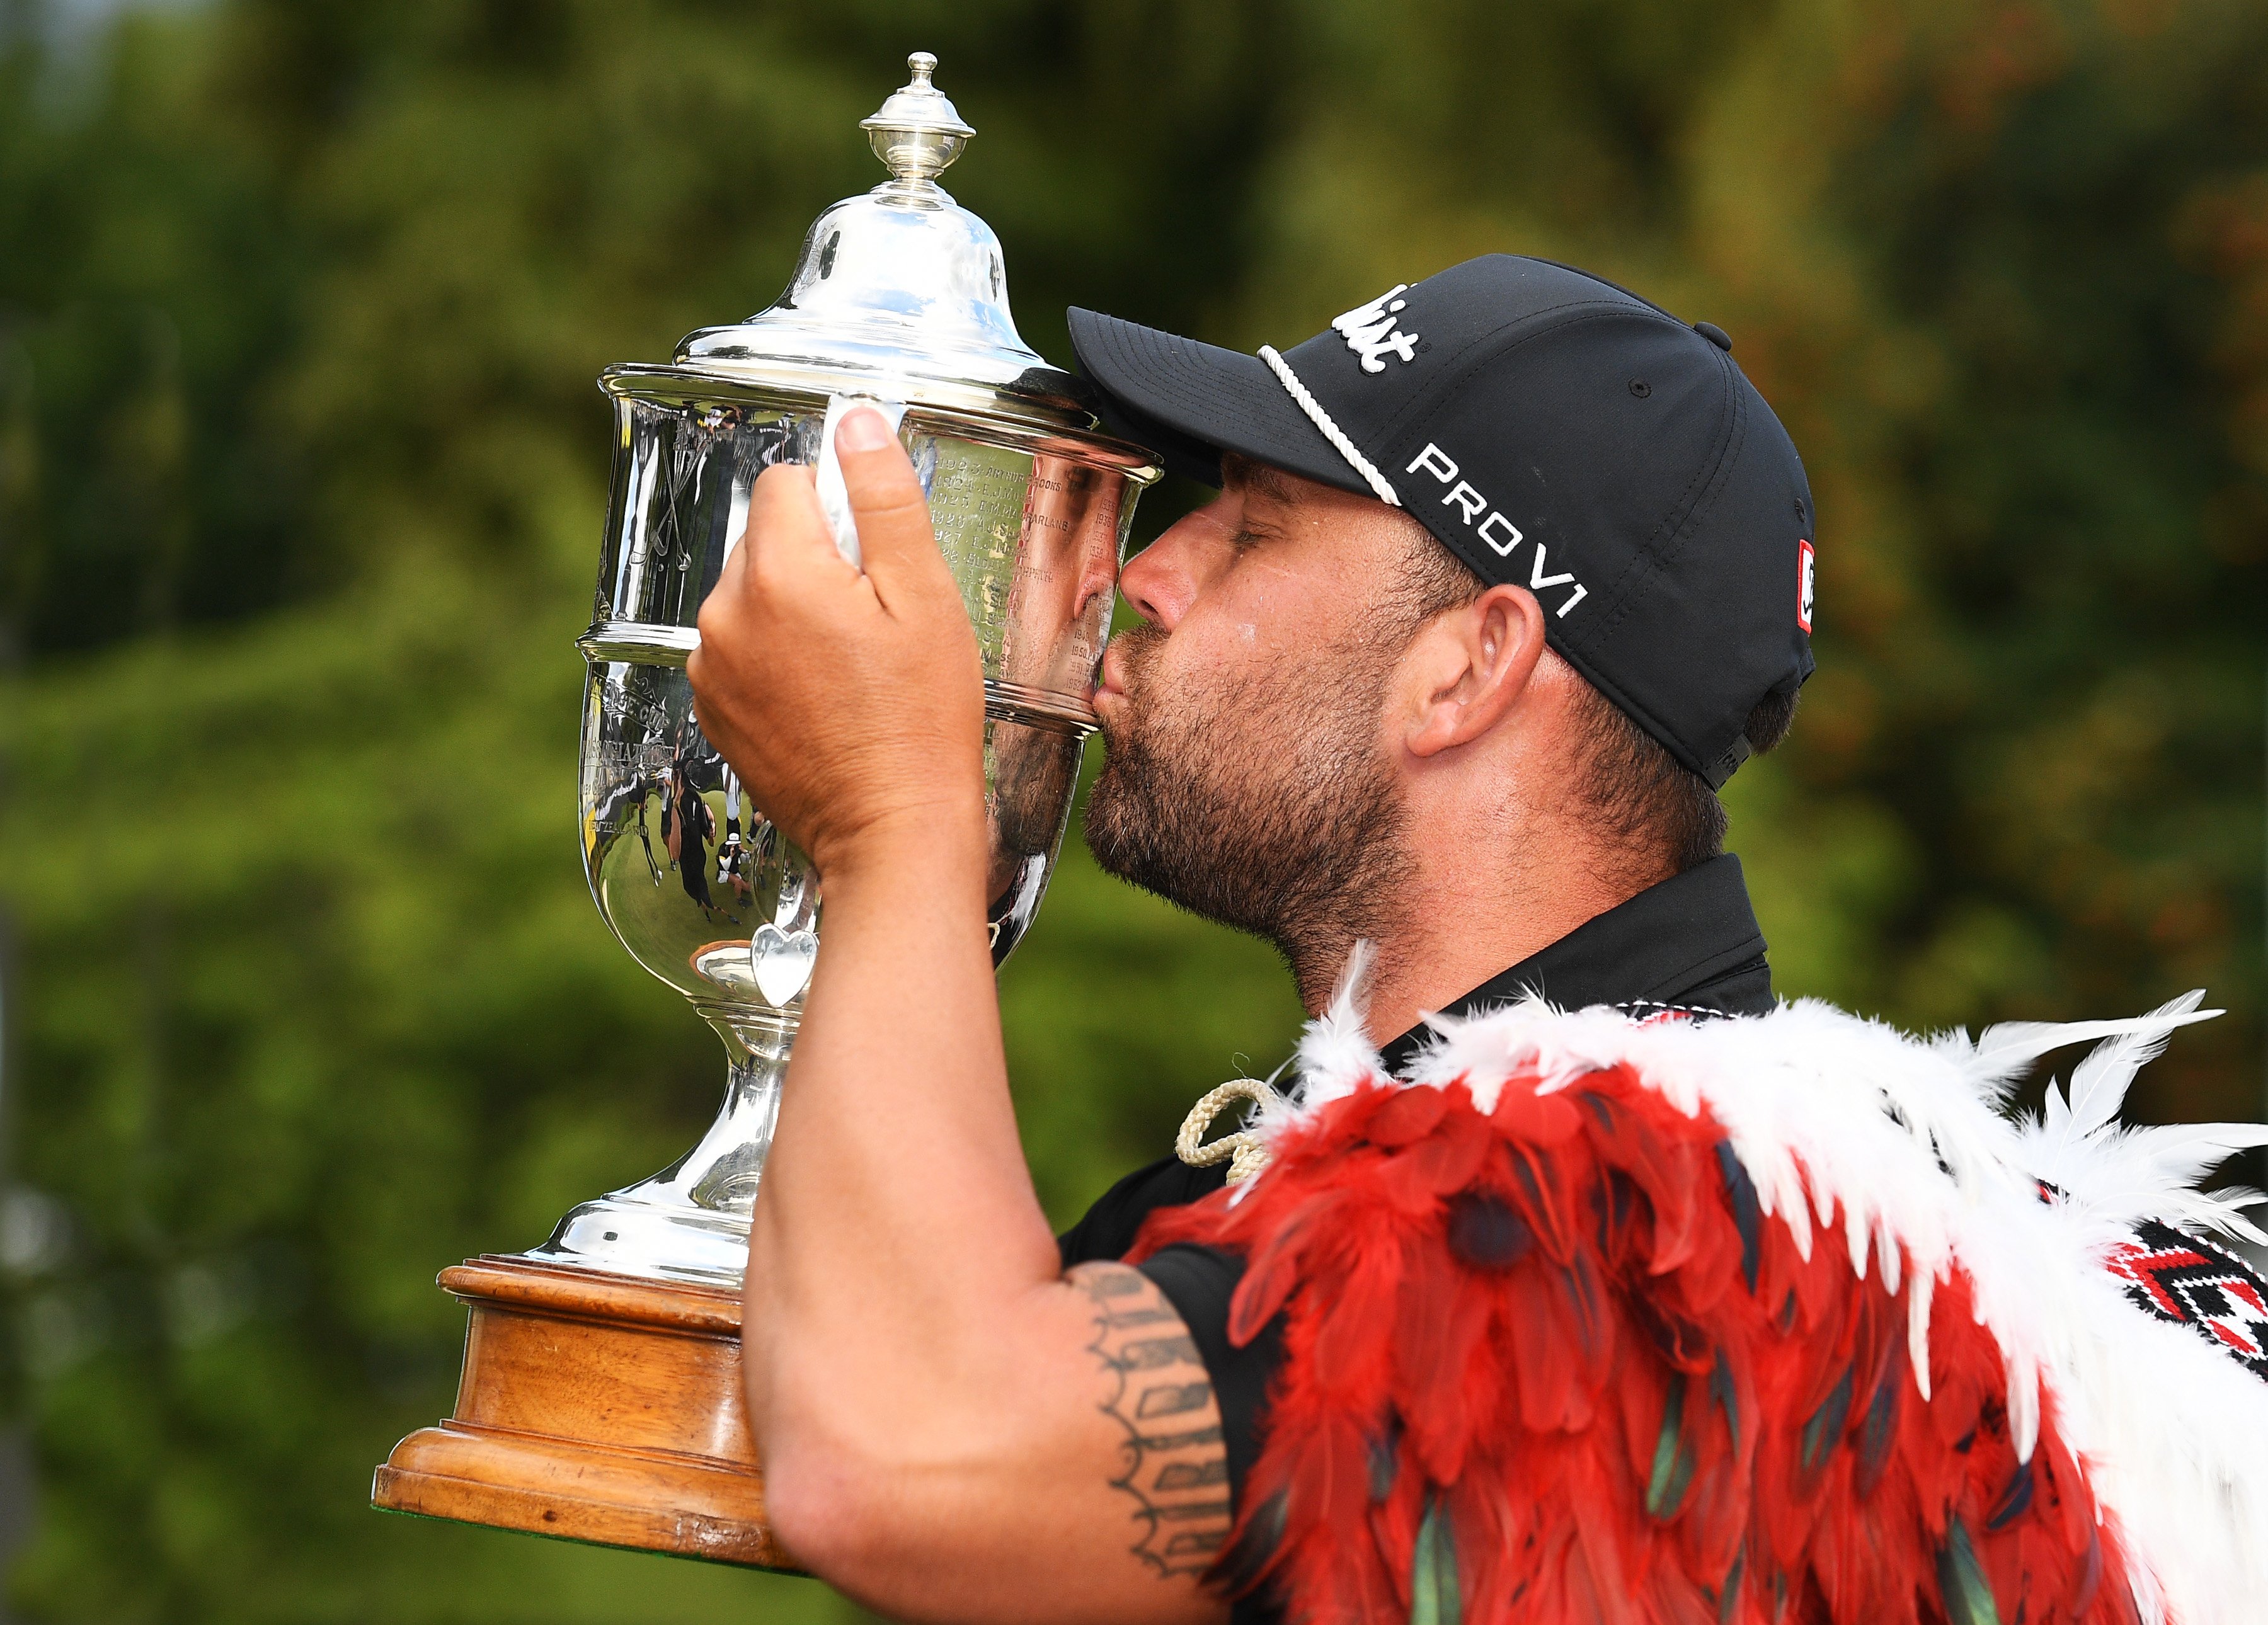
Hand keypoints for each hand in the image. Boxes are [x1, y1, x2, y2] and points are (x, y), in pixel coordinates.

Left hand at [689, 407, 985, 880]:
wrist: (892, 832)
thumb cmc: (920, 722)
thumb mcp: (923, 596)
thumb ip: (883, 499)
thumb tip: (856, 422)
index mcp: (778, 573)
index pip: (786, 482)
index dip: (838, 506)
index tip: (876, 555)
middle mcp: (725, 613)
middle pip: (766, 538)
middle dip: (817, 559)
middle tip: (876, 621)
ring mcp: (710, 666)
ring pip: (753, 594)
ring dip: (796, 610)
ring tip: (853, 666)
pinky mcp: (712, 708)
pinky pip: (741, 648)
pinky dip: (778, 658)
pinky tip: (827, 696)